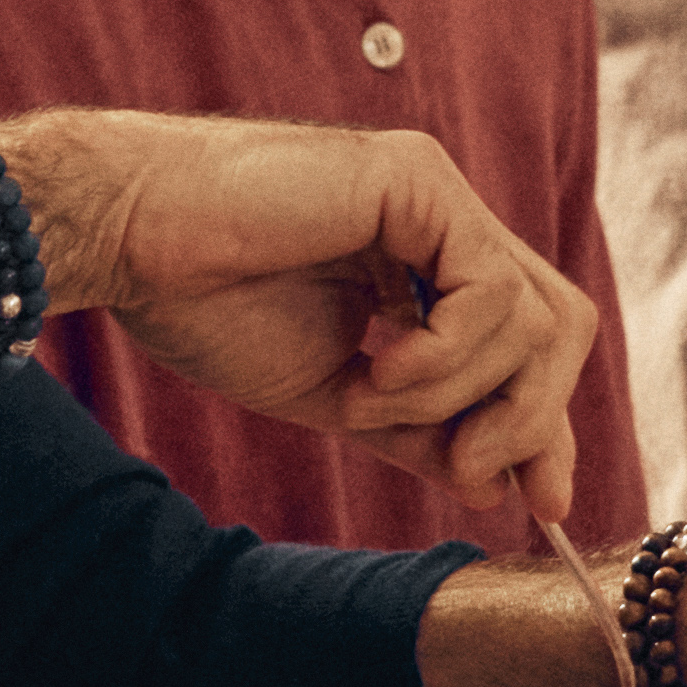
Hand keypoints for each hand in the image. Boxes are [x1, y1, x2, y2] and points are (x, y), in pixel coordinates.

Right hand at [2, 110, 597, 519]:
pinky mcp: (418, 182)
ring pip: (534, 321)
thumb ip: (421, 432)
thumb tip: (504, 485)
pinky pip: (490, 292)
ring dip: (455, 393)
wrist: (126, 243)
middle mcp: (444, 225)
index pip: (532, 344)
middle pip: (560, 328)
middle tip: (462, 468)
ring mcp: (437, 197)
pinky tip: (375, 364)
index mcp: (426, 269)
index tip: (541, 505)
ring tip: (367, 398)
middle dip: (528, 418)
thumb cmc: (203, 305)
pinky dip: (443, 356)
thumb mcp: (337, 396)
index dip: (546, 425)